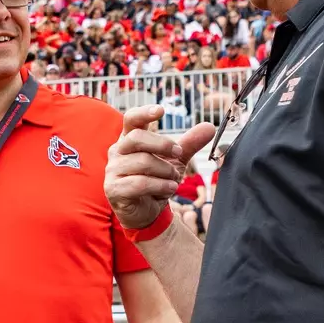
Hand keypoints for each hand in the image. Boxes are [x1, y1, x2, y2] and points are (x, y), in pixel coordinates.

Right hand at [105, 111, 216, 229]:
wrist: (146, 212)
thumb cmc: (156, 180)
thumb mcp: (175, 160)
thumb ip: (189, 143)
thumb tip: (209, 127)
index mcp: (129, 139)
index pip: (131, 119)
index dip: (144, 113)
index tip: (161, 110)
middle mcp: (117, 152)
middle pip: (137, 138)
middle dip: (163, 145)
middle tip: (178, 153)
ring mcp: (113, 170)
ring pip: (142, 162)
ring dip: (165, 171)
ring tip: (174, 179)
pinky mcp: (114, 189)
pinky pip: (140, 183)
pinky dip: (160, 185)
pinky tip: (169, 188)